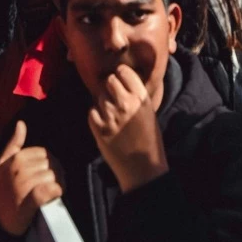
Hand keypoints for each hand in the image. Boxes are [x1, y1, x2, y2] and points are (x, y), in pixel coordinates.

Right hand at [0, 120, 62, 236]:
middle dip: (55, 175)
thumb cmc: (1, 191)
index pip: (44, 154)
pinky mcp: (31, 200)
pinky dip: (56, 192)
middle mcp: (19, 169)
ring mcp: (24, 184)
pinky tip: (55, 196)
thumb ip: (13, 144)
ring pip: (53, 177)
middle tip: (52, 186)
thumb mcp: (2, 164)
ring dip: (57, 185)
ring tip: (52, 194)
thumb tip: (21, 123)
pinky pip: (51, 189)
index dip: (49, 164)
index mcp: (16, 158)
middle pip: (51, 165)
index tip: (47, 175)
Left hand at [88, 64, 167, 192]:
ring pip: (99, 96)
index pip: (123, 72)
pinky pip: (91, 111)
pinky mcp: (99, 129)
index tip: (121, 82)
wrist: (143, 169)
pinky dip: (95, 116)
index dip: (120, 76)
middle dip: (110, 87)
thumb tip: (120, 79)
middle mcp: (126, 104)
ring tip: (112, 116)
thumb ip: (136, 95)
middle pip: (109, 80)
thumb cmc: (149, 140)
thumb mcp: (149, 112)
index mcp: (141, 98)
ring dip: (103, 103)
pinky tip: (105, 124)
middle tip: (114, 98)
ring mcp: (111, 116)